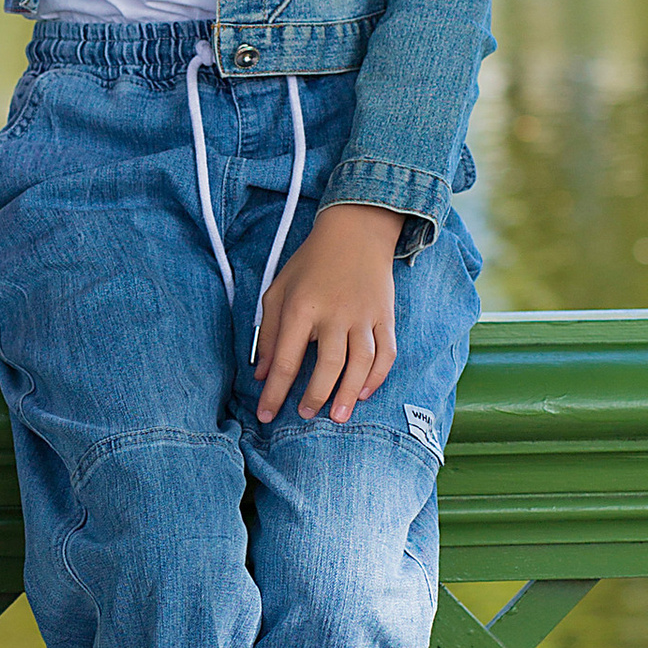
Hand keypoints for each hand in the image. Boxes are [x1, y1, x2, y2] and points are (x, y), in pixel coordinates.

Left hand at [253, 204, 403, 424]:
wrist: (355, 231)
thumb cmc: (310, 263)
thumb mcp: (278, 289)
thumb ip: (269, 332)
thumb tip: (261, 374)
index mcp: (301, 307)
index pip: (286, 360)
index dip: (274, 392)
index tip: (265, 415)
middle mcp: (334, 313)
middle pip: (328, 366)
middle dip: (315, 396)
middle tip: (306, 415)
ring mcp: (363, 315)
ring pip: (361, 363)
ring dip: (349, 393)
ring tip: (338, 416)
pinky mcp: (385, 316)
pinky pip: (386, 353)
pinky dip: (377, 376)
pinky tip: (363, 392)